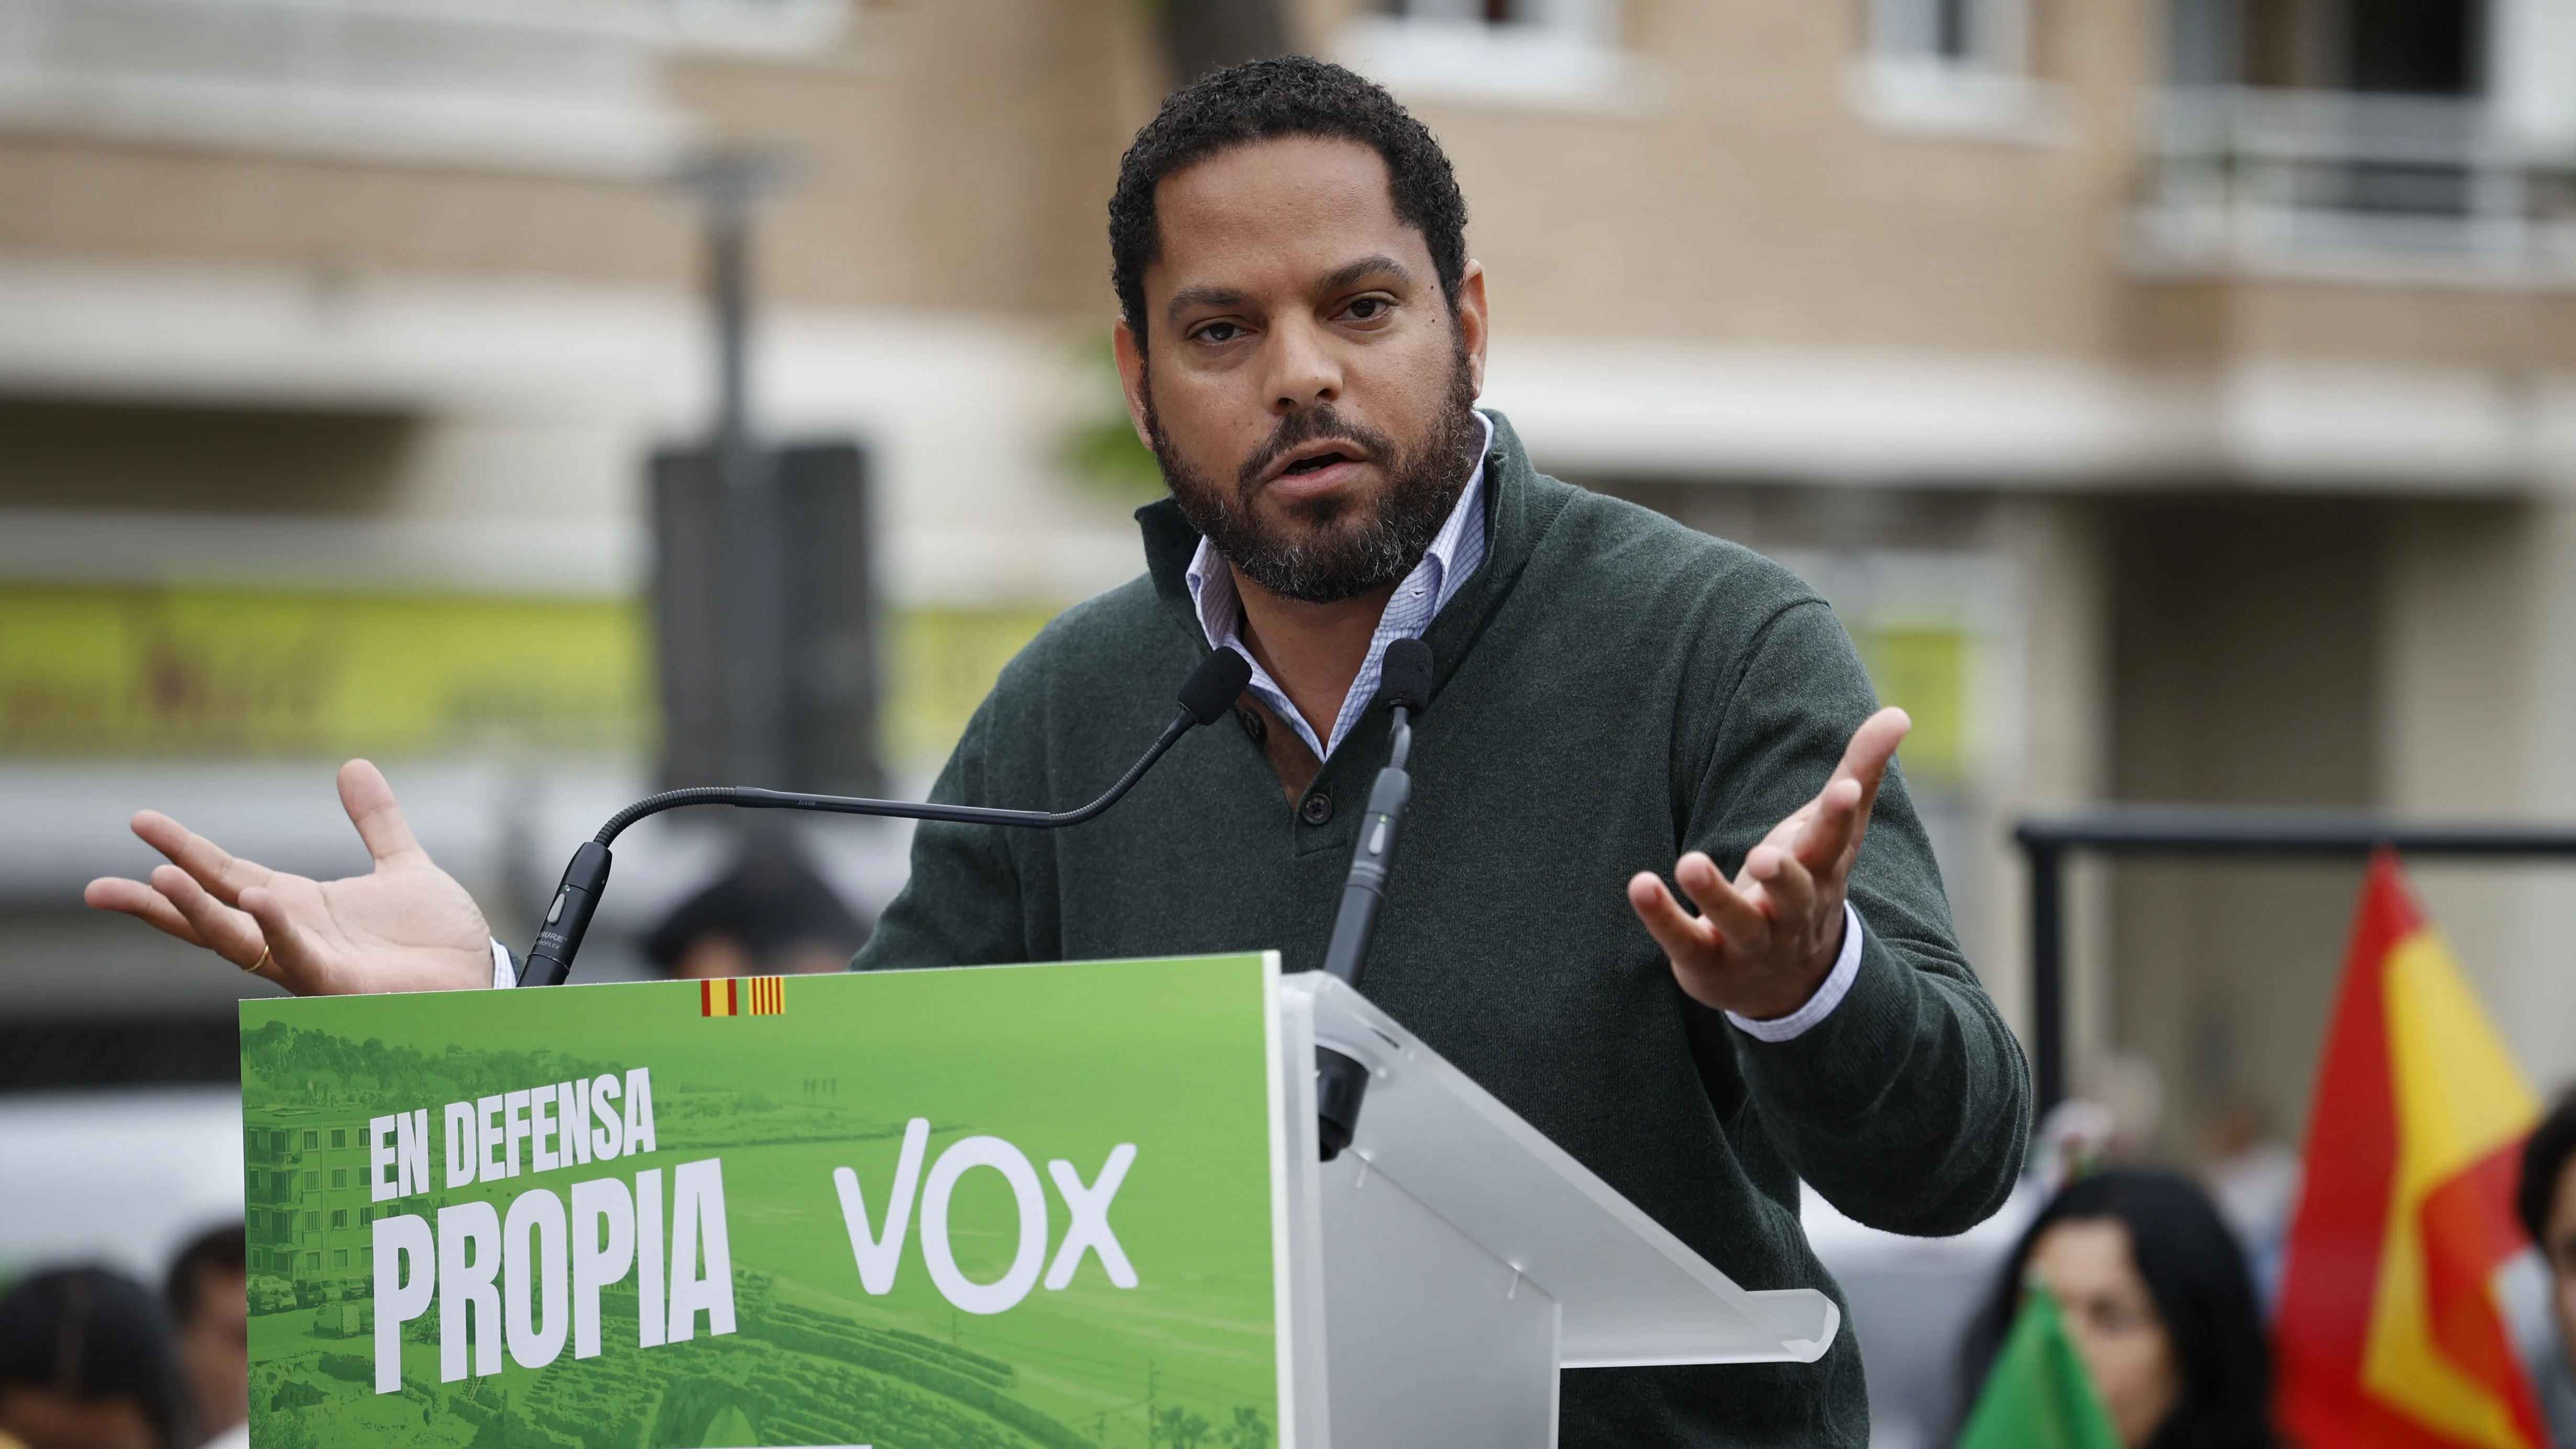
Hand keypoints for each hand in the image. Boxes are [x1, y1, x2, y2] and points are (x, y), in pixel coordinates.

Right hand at [84, 760, 495, 995]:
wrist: (479, 982)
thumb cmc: (438, 941)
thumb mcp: (403, 866)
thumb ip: (376, 821)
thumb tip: (352, 765)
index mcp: (299, 908)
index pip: (228, 876)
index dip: (185, 851)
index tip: (139, 822)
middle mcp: (293, 938)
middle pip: (212, 916)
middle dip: (159, 901)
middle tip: (98, 887)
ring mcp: (312, 964)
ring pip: (240, 942)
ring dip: (199, 915)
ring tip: (159, 881)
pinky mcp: (342, 986)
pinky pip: (299, 959)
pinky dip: (278, 931)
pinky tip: (258, 901)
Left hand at [1627, 708, 1910, 1019]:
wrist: (1790, 983)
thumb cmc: (1810, 885)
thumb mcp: (1834, 834)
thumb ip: (1860, 774)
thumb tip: (1899, 713)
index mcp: (1822, 874)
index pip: (1835, 843)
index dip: (1839, 816)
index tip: (1844, 788)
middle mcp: (1792, 912)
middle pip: (1794, 894)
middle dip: (1783, 875)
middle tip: (1765, 854)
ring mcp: (1751, 941)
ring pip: (1738, 920)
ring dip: (1714, 894)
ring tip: (1688, 863)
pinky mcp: (1707, 960)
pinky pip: (1684, 939)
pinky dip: (1662, 916)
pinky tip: (1641, 884)